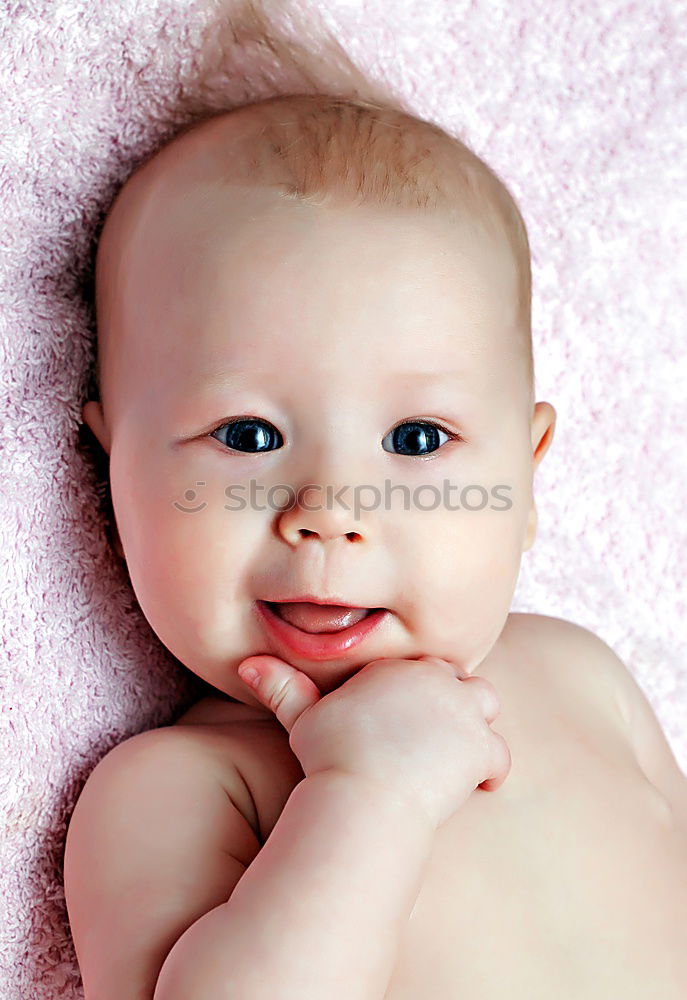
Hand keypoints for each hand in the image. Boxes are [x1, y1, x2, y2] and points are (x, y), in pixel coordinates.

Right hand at [237, 653, 510, 829]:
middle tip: (438, 727)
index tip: (411, 710)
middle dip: (450, 697)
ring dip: (476, 722)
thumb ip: (282, 689)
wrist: (364, 797)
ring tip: (460, 747)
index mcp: (394, 667)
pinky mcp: (480, 746)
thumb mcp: (303, 720)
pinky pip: (499, 754)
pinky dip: (492, 769)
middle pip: (456, 676)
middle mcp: (433, 678)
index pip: (419, 664)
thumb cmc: (330, 759)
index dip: (418, 686)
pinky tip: (479, 784)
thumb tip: (246, 663)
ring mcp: (461, 711)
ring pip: (485, 702)